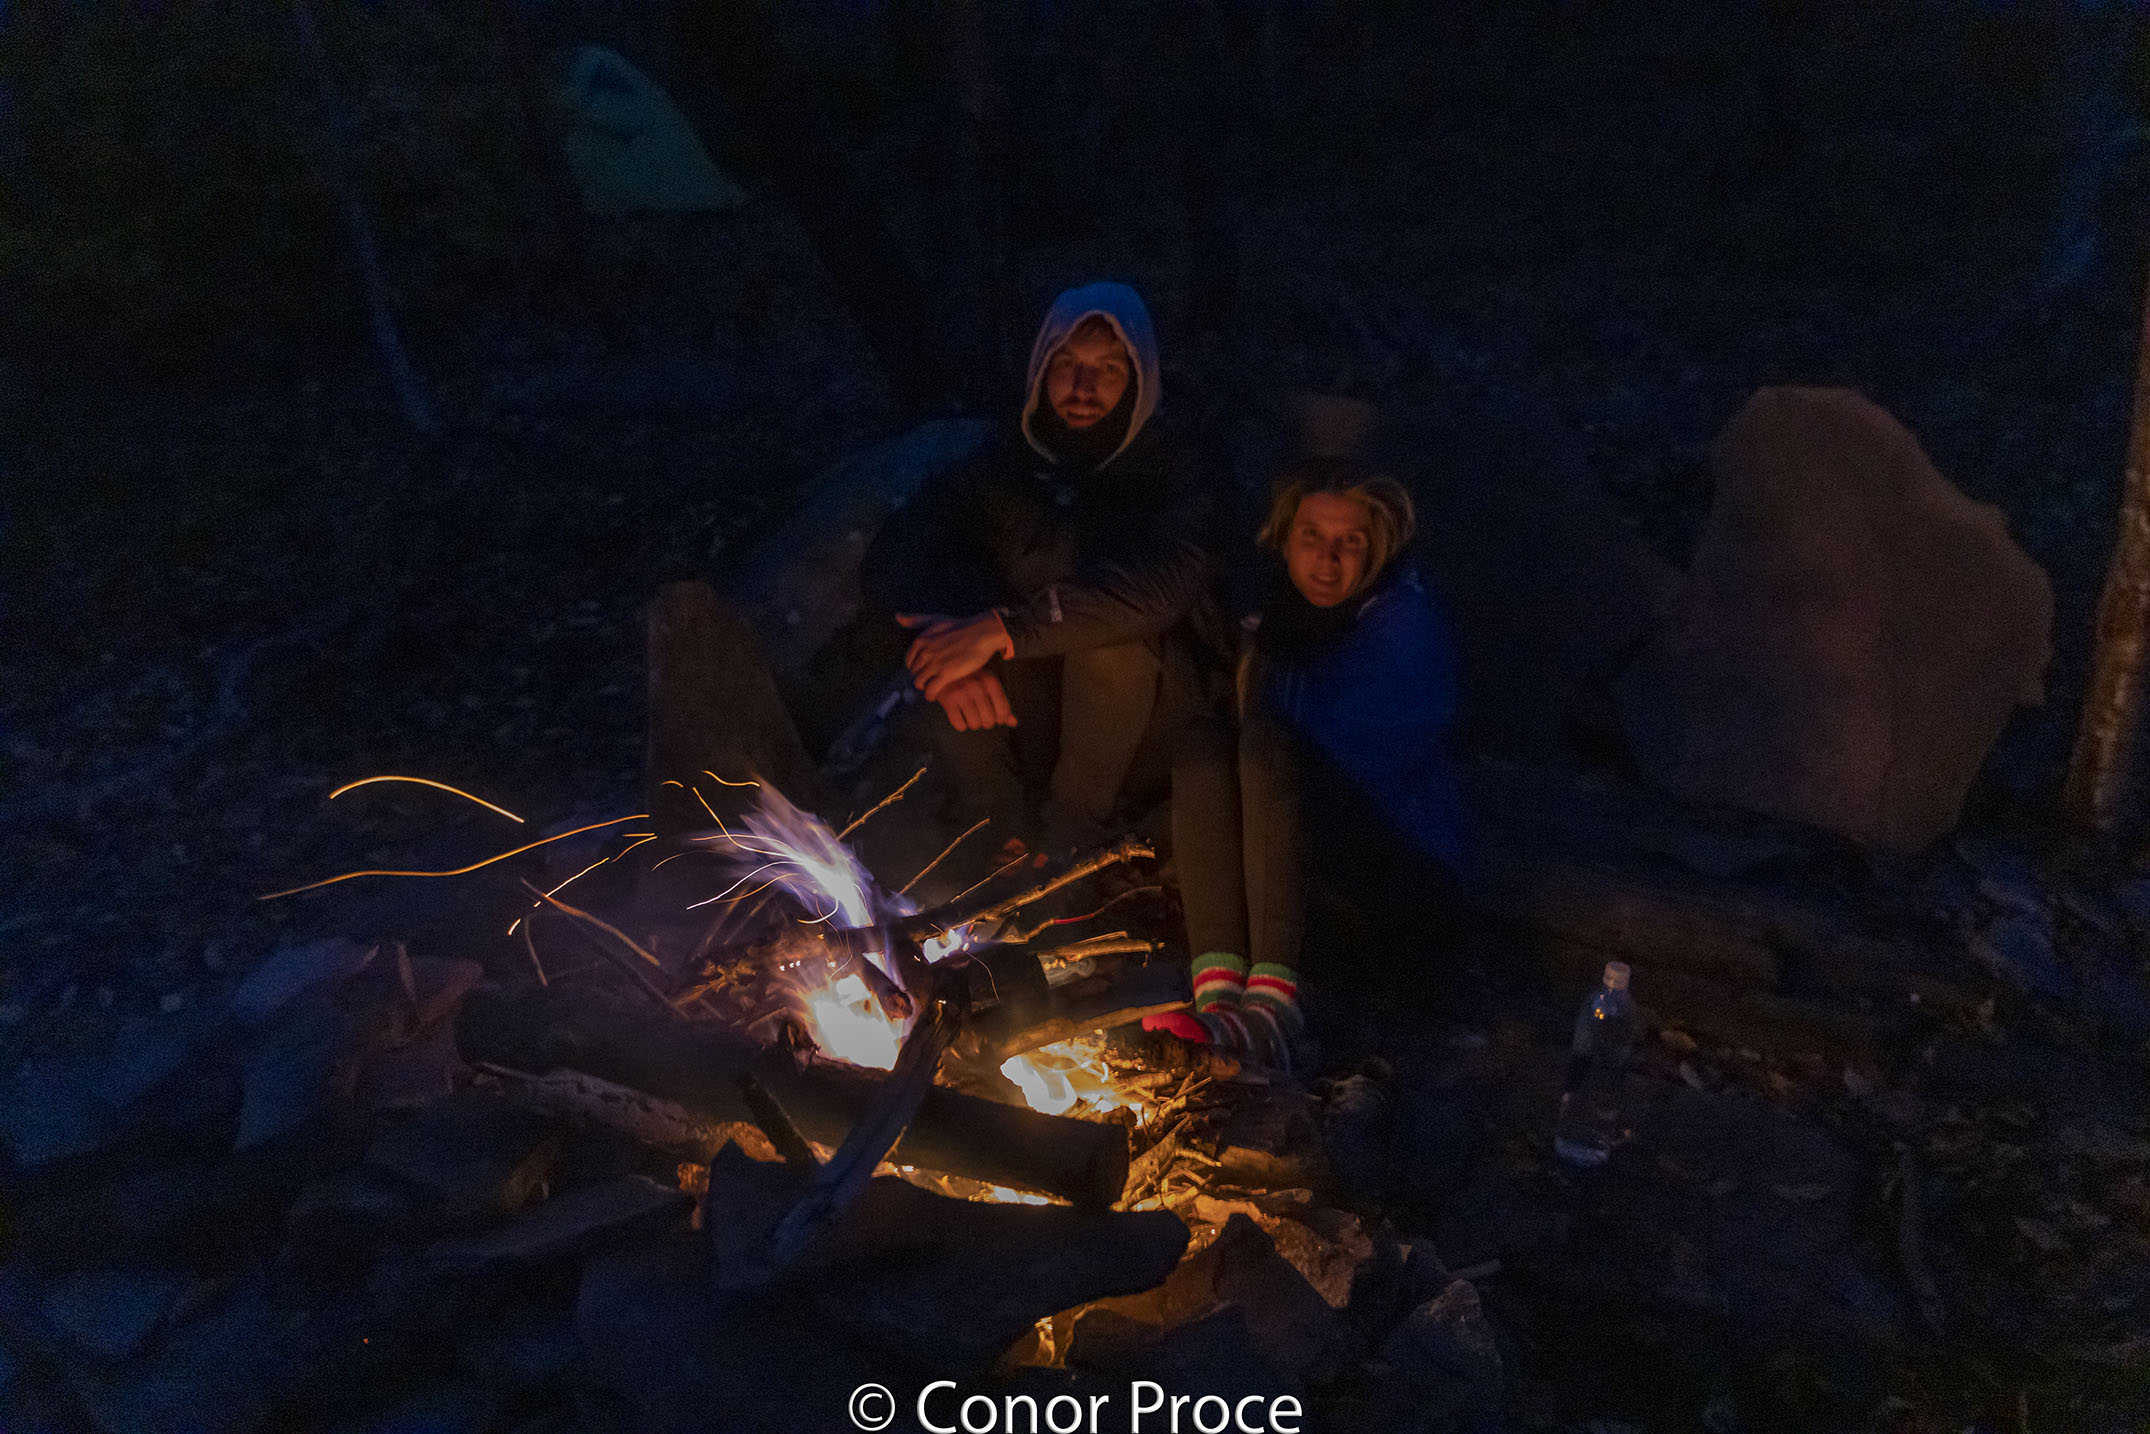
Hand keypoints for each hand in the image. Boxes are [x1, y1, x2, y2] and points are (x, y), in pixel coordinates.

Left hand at [898, 611, 1013, 702]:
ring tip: (932, 688)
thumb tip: (897, 617)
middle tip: (930, 680)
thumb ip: (916, 620)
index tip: (925, 671)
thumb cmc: (961, 626)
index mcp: (921, 641)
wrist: (981, 633)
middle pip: (914, 673)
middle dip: (921, 677)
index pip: (909, 662)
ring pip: (919, 683)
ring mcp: (935, 664)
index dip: (916, 668)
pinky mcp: (946, 674)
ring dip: (924, 687)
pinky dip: (930, 695)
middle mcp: (925, 652)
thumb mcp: (936, 620)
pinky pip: (930, 690)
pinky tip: (935, 695)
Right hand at [934, 671, 1016, 730]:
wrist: (942, 668)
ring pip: (974, 724)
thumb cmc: (970, 678)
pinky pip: (959, 724)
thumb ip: (1001, 703)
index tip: (994, 715)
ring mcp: (961, 692)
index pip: (1003, 711)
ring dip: (972, 723)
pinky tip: (958, 715)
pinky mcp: (947, 700)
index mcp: (990, 680)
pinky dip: (960, 724)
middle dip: (985, 722)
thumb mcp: (987, 685)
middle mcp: (977, 686)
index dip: (1000, 718)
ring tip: (969, 715)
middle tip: (980, 715)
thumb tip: (1014, 723)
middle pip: (989, 720)